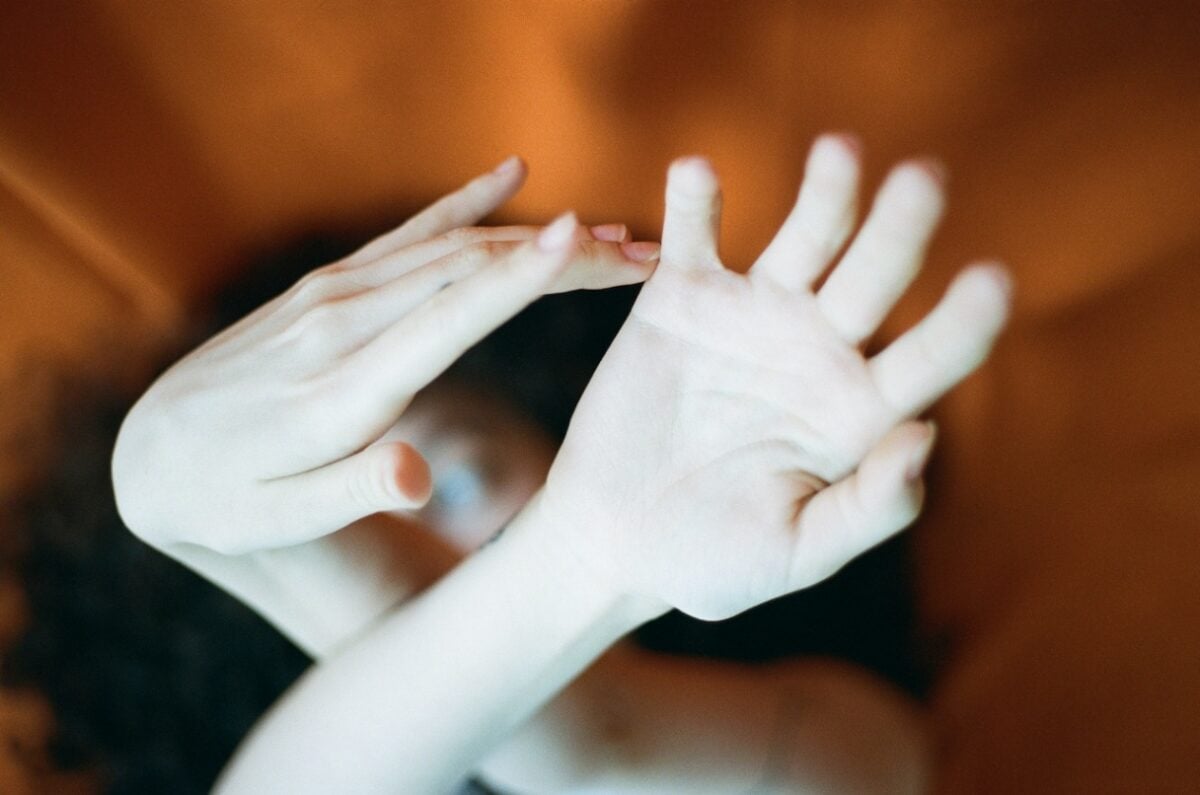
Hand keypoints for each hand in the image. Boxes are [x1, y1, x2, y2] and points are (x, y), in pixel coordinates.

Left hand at [113, 157, 656, 558]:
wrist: (153, 449)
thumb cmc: (229, 499)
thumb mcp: (279, 519)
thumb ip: (349, 493)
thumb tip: (415, 477)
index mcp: (344, 390)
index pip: (445, 317)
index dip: (518, 278)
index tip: (584, 240)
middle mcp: (343, 323)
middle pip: (469, 269)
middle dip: (564, 256)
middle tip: (648, 253)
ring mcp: (335, 294)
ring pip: (450, 246)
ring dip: (535, 236)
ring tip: (611, 233)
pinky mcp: (329, 285)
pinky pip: (409, 232)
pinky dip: (465, 201)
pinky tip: (510, 174)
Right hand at [536, 136, 1010, 619]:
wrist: (612, 537)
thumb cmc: (706, 558)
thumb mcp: (793, 554)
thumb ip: (865, 510)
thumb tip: (925, 436)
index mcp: (854, 411)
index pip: (928, 357)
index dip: (961, 323)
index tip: (992, 283)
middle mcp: (814, 350)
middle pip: (873, 275)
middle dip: (901, 228)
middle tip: (926, 179)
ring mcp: (749, 318)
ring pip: (803, 238)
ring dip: (824, 194)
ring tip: (842, 152)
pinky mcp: (680, 302)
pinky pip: (692, 239)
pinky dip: (694, 204)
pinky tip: (697, 173)